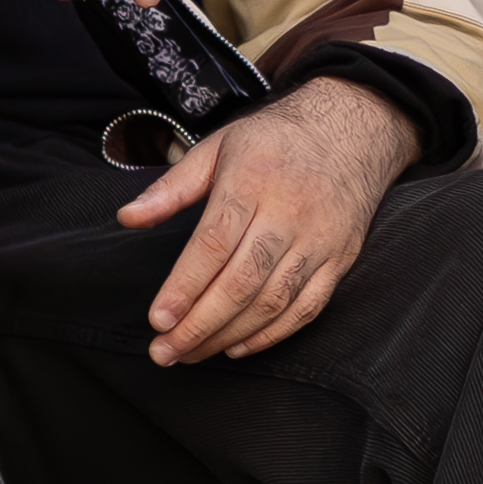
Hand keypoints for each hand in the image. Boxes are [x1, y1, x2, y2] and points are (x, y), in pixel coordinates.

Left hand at [122, 77, 416, 362]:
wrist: (354, 130)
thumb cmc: (276, 140)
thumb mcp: (219, 146)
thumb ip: (173, 186)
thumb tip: (128, 217)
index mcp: (253, 180)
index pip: (214, 243)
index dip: (185, 286)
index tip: (158, 319)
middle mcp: (290, 213)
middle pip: (242, 282)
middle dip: (199, 324)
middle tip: (165, 352)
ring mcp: (320, 240)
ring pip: (273, 301)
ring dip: (229, 335)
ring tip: (192, 353)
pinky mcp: (341, 259)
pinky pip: (307, 308)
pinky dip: (272, 335)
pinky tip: (238, 346)